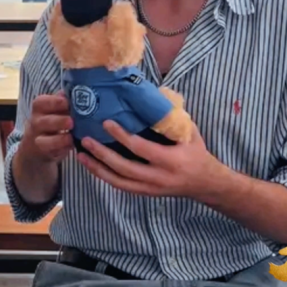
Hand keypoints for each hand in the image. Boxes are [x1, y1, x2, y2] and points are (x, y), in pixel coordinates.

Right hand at [21, 93, 74, 163]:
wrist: (36, 146)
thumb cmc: (51, 121)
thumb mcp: (53, 110)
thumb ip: (61, 101)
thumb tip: (73, 91)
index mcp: (39, 109)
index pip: (41, 102)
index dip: (54, 102)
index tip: (66, 102)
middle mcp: (35, 123)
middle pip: (43, 122)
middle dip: (58, 122)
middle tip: (71, 122)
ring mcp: (38, 140)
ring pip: (44, 141)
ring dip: (59, 139)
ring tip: (71, 137)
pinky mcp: (44, 153)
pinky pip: (52, 152)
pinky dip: (63, 150)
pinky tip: (71, 146)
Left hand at [77, 120, 227, 200]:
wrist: (205, 183)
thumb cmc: (196, 152)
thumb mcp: (189, 132)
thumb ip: (171, 117)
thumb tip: (153, 94)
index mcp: (170, 160)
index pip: (140, 148)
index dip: (121, 136)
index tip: (106, 123)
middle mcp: (158, 177)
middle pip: (124, 168)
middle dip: (102, 155)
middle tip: (86, 140)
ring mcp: (150, 188)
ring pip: (118, 181)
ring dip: (98, 169)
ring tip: (81, 155)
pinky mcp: (145, 193)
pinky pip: (121, 186)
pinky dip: (105, 176)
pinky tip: (93, 166)